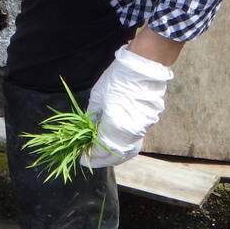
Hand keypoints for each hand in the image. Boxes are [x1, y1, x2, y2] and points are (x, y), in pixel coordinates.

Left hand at [82, 46, 173, 167]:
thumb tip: (89, 130)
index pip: (101, 150)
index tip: (81, 158)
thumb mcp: (97, 99)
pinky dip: (124, 149)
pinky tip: (115, 147)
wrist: (144, 69)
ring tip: (101, 155)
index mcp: (116, 128)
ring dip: (113, 156)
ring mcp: (142, 130)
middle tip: (89, 158)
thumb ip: (93, 118)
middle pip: (115, 155)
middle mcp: (131, 134)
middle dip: (101, 160)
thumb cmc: (117, 81)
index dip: (90, 156)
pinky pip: (134, 144)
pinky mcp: (148, 125)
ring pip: (127, 152)